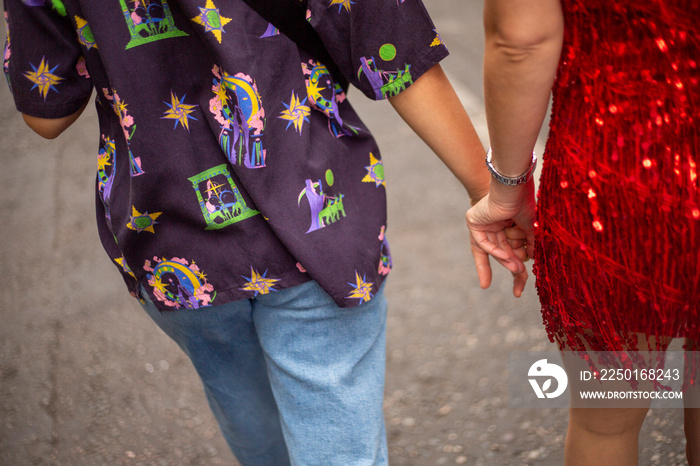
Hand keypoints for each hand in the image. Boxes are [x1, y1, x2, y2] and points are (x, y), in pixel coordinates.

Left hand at [465, 179, 535, 296]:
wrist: (514, 184)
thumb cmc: (524, 201)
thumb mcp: (530, 227)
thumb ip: (529, 243)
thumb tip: (532, 259)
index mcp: (504, 225)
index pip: (503, 250)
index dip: (508, 267)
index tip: (515, 289)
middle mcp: (491, 226)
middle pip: (499, 253)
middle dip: (511, 267)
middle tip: (518, 287)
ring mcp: (481, 224)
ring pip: (493, 250)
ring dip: (506, 260)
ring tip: (518, 270)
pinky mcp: (473, 222)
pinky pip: (483, 243)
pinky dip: (495, 251)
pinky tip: (507, 259)